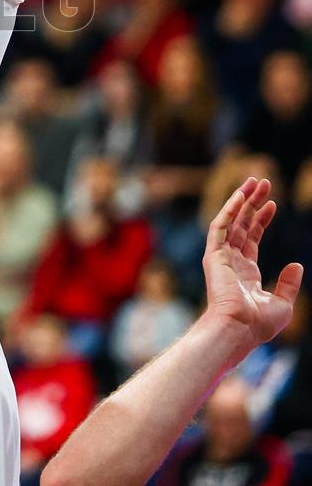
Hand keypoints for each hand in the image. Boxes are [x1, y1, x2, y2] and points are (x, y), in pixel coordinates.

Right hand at [203, 177, 302, 362]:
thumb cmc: (258, 324)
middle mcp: (231, 261)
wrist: (239, 329)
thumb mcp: (282, 304)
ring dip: (241, 199)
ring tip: (254, 181)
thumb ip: (289, 283)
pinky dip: (229, 209)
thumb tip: (297, 264)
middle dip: (252, 203)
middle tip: (263, 182)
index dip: (262, 219)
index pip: (252, 238)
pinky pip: (220, 226)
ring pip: (231, 220)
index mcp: (245, 272)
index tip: (272, 204)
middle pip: (242, 224)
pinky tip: (240, 196)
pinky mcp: (213, 254)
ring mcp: (221, 256)